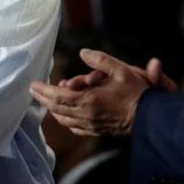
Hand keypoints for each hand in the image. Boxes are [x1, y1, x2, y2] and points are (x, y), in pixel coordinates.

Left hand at [30, 49, 176, 136]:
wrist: (150, 118)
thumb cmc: (137, 94)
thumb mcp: (121, 70)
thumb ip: (100, 60)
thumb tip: (83, 52)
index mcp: (89, 101)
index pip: (57, 97)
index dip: (43, 91)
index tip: (33, 84)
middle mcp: (86, 115)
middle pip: (56, 109)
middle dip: (43, 99)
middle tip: (34, 90)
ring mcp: (90, 126)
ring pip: (63, 119)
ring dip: (53, 109)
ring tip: (46, 98)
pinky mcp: (96, 131)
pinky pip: (74, 127)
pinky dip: (64, 118)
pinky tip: (63, 113)